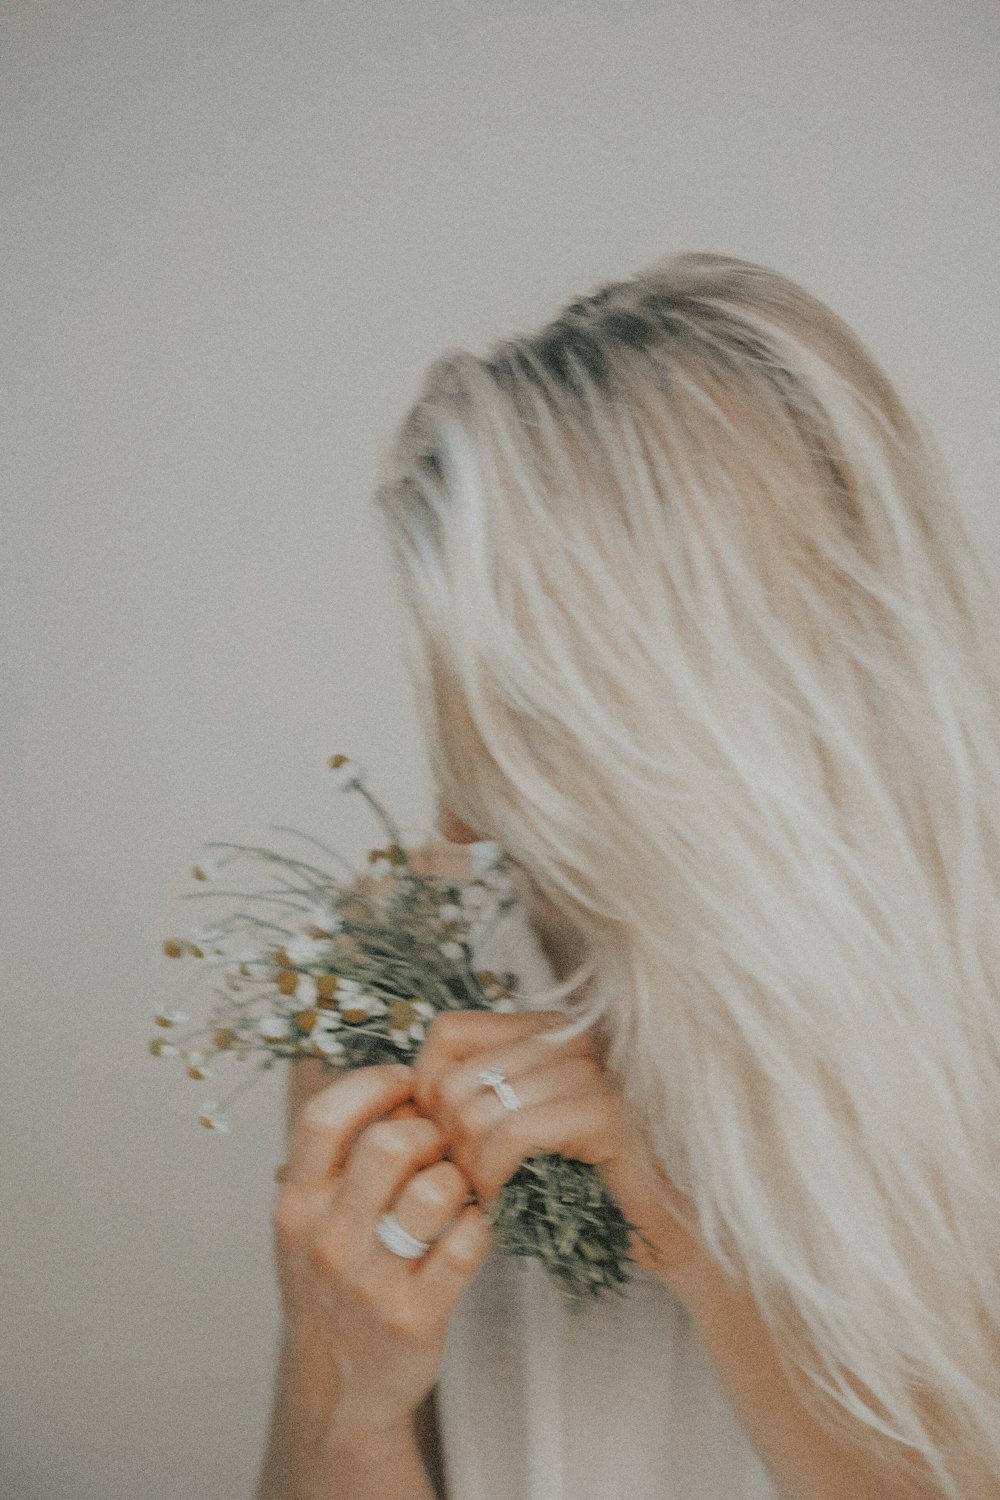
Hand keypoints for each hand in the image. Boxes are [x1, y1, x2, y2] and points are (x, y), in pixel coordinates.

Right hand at [271, 1063, 491, 1443]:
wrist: (336, 1392)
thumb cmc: (332, 1288)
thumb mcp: (307, 1223)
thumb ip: (336, 1160)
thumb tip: (398, 1088)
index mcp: (296, 1206)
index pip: (324, 1117)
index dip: (374, 1084)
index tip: (406, 1084)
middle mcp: (327, 1239)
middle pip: (389, 1143)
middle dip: (430, 1130)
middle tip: (442, 1143)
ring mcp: (371, 1281)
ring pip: (435, 1189)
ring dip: (460, 1179)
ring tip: (457, 1190)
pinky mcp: (416, 1317)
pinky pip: (467, 1243)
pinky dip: (479, 1226)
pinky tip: (469, 1230)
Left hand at [413, 1010, 705, 1291]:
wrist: (679, 1234)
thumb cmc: (593, 1186)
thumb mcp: (525, 1130)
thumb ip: (478, 1098)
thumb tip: (403, 1098)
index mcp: (549, 1029)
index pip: (448, 1033)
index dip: (426, 1090)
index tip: (442, 1142)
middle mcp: (571, 1036)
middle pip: (456, 1076)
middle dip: (447, 1141)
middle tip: (468, 1183)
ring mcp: (593, 1069)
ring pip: (478, 1107)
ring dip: (471, 1167)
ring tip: (489, 1195)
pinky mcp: (607, 1112)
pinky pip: (514, 1133)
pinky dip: (496, 1174)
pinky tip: (507, 1199)